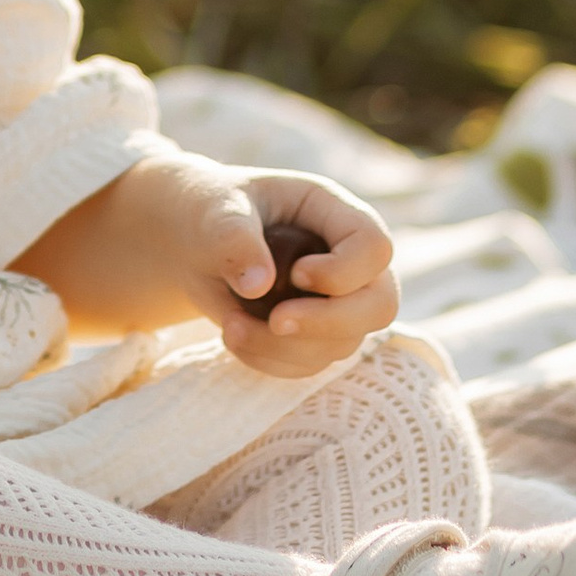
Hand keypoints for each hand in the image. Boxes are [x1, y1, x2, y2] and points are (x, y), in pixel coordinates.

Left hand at [168, 165, 396, 374]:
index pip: (373, 247)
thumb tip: (258, 286)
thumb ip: (235, 237)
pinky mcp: (315, 336)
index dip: (343, 272)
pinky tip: (233, 335)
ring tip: (229, 326)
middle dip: (327, 322)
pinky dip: (269, 361)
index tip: (295, 274)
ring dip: (284, 347)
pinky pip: (309, 365)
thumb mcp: (217, 210)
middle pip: (380, 306)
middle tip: (276, 321)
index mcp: (336, 213)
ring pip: (342, 344)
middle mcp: (350, 261)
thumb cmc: (213, 210)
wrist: (195, 241)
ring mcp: (338, 303)